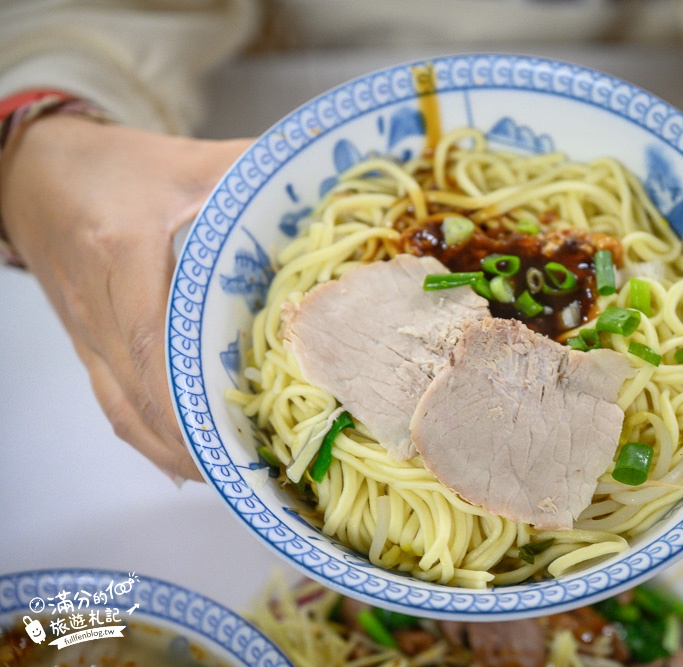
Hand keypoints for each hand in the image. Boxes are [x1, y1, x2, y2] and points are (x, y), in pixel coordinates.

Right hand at [1, 116, 251, 479]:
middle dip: (196, 439)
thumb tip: (318, 186)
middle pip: (141, 392)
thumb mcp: (185, 161)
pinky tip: (184, 459)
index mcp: (122, 255)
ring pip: (124, 410)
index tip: (235, 427)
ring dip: (174, 450)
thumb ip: (248, 175)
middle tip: (254, 465)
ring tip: (227, 475)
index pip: (151, 339)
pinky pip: (113, 404)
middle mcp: (99, 307)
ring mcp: (88, 335)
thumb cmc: (111, 168)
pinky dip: (149, 438)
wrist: (31, 170)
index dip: (189, 394)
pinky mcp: (87, 346)